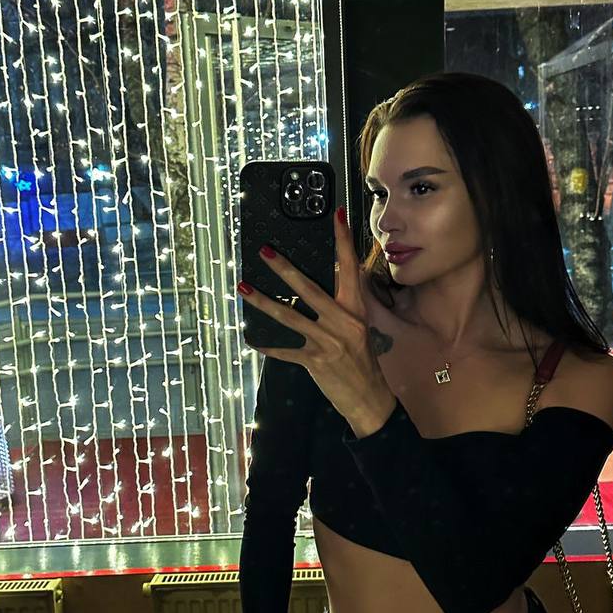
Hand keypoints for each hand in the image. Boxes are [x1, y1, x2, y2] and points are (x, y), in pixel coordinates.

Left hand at [238, 208, 395, 432]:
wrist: (368, 397)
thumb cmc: (361, 360)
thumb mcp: (357, 328)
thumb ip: (339, 306)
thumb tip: (314, 284)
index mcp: (355, 309)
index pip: (350, 268)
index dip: (343, 241)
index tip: (336, 216)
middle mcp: (342, 322)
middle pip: (310, 289)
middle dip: (285, 269)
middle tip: (265, 252)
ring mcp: (328, 341)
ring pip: (290, 316)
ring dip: (263, 302)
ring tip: (244, 288)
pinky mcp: (315, 361)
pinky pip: (285, 350)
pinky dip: (268, 346)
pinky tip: (252, 339)